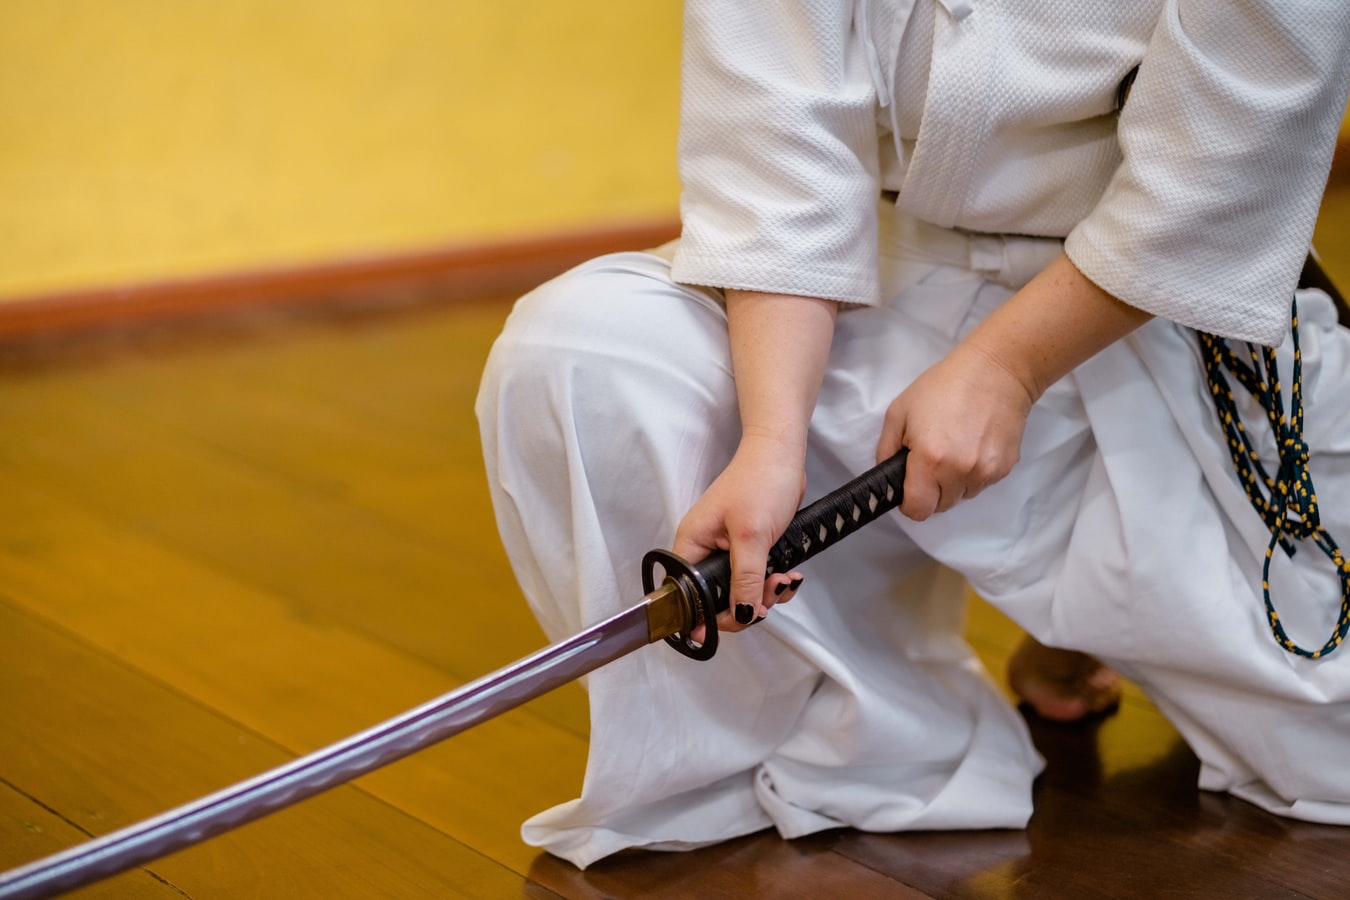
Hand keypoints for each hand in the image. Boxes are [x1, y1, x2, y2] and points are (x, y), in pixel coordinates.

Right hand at [674, 434, 806, 636]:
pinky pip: (757, 577)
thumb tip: (740, 616)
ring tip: (784, 577)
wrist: (782, 453)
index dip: (711, 615)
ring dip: (766, 592)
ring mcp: (728, 549)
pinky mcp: (750, 547)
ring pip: (742, 591)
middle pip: (719, 598)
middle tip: (770, 592)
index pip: (690, 596)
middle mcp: (705, 550)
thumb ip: (744, 579)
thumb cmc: (760, 482)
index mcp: (691, 545)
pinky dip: (774, 580)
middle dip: (748, 602)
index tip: (738, 620)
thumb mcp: (752, 536)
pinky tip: (789, 573)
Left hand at [877, 253, 1152, 519]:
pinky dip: (974, 473)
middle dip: (931, 491)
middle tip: (930, 460)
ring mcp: (986, 472)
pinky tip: (973, 445)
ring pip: (962, 496)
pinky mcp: (1005, 468)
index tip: (909, 486)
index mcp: (930, 460)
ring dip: (953, 483)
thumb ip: (886, 450)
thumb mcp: (900, 412)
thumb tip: (888, 478)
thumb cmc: (942, 386)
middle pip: (940, 506)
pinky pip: (981, 484)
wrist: (996, 370)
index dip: (909, 502)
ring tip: (954, 448)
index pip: (918, 510)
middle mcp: (960, 472)